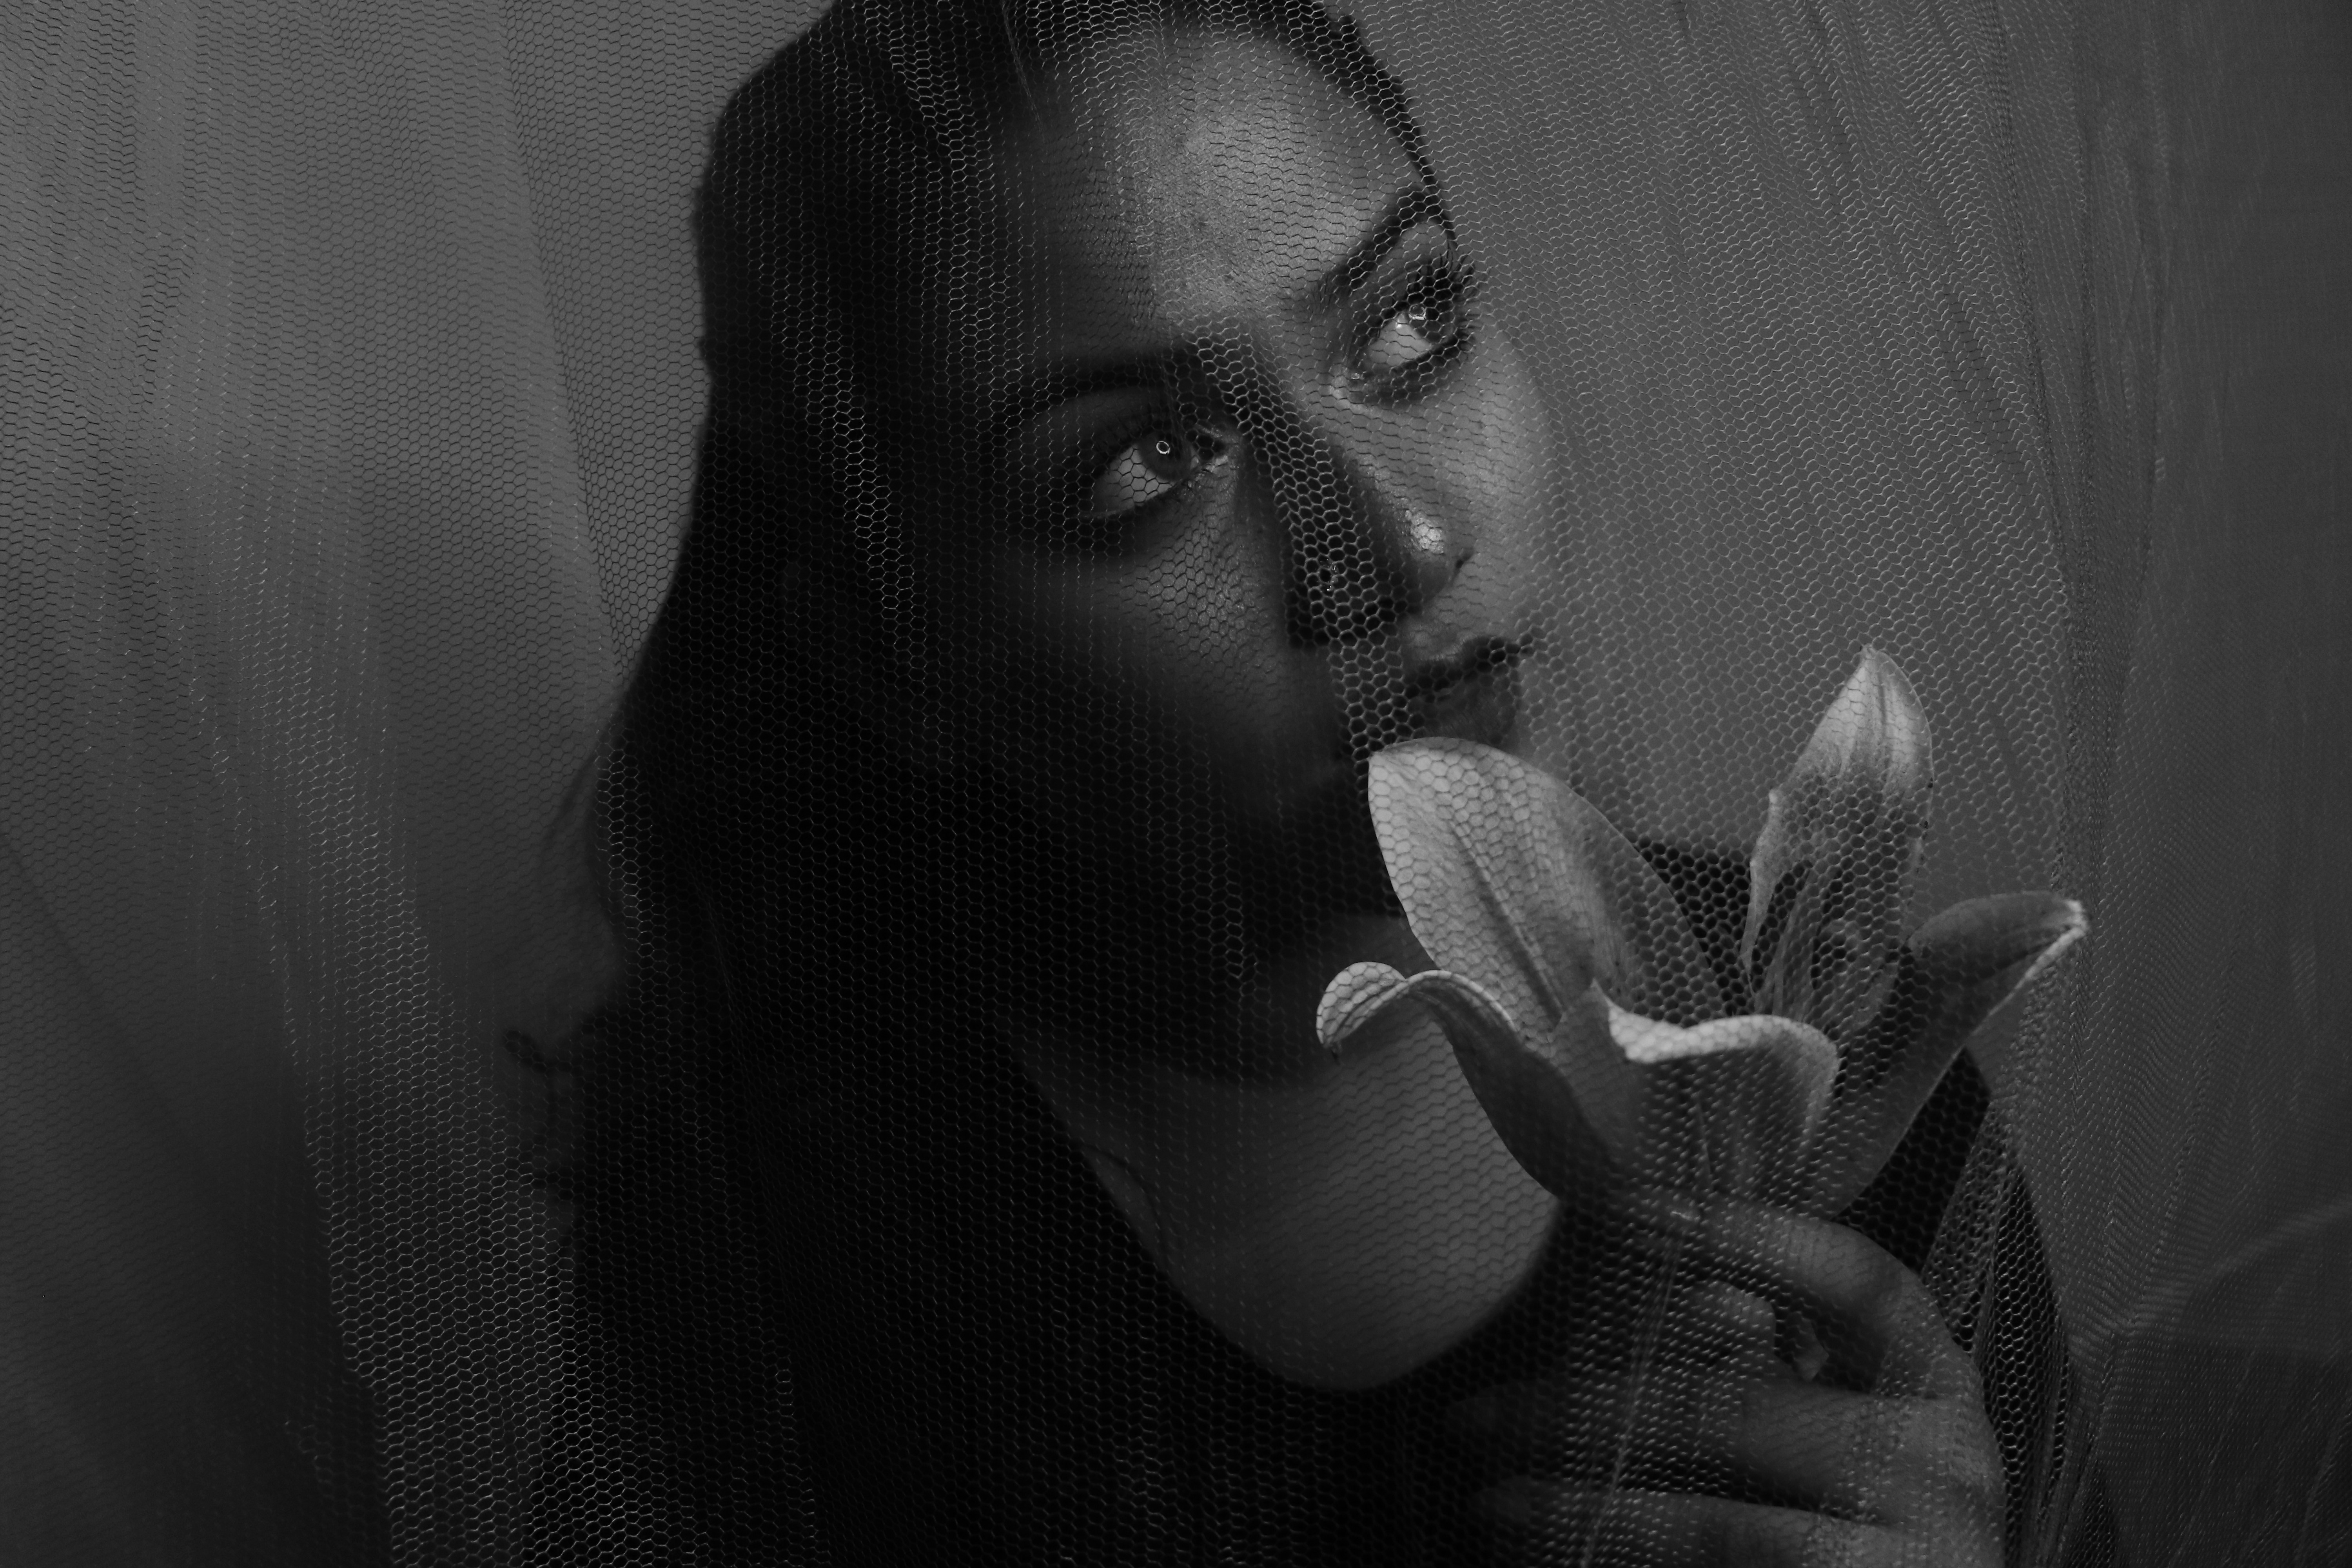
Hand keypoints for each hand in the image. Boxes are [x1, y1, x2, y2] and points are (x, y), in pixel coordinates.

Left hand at [1440, 1190, 2001, 1565]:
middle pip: (1740, 1413)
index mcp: (1936, 1384)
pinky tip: (1557, 1559)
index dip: (1752, 1235)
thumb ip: (1773, 1365)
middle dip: (1590, 1412)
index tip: (1630, 1206)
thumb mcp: (1843, 1427)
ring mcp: (1915, 1554)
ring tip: (1491, 1503)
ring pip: (1719, 1527)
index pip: (1860, 1282)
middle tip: (1477, 1416)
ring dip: (1587, 1511)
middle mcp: (1942, 1463)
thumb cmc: (1865, 1520)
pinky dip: (1624, 1560)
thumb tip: (1663, 1293)